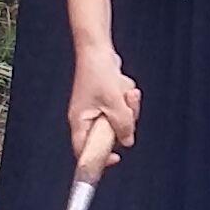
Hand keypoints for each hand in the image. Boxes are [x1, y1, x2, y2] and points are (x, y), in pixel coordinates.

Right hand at [67, 41, 140, 174]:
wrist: (98, 50)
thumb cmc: (98, 73)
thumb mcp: (114, 103)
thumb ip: (123, 124)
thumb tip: (128, 140)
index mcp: (80, 122)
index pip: (84, 151)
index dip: (99, 159)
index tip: (116, 158)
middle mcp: (87, 119)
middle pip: (109, 137)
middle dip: (124, 123)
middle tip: (126, 107)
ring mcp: (98, 110)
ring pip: (120, 122)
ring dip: (129, 109)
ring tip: (127, 93)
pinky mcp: (107, 102)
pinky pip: (122, 110)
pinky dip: (126, 100)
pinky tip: (124, 87)